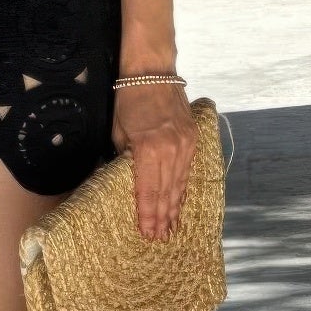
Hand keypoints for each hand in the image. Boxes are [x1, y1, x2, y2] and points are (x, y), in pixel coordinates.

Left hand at [111, 82, 195, 240]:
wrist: (153, 71)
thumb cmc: (128, 99)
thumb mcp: (117, 131)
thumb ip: (122, 158)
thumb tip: (123, 182)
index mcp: (149, 149)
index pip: (148, 190)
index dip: (147, 214)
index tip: (146, 233)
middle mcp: (171, 149)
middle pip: (166, 191)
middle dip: (162, 218)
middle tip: (160, 239)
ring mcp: (185, 144)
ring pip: (180, 184)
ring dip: (175, 207)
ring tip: (171, 228)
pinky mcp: (193, 138)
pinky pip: (187, 170)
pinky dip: (183, 188)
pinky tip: (180, 202)